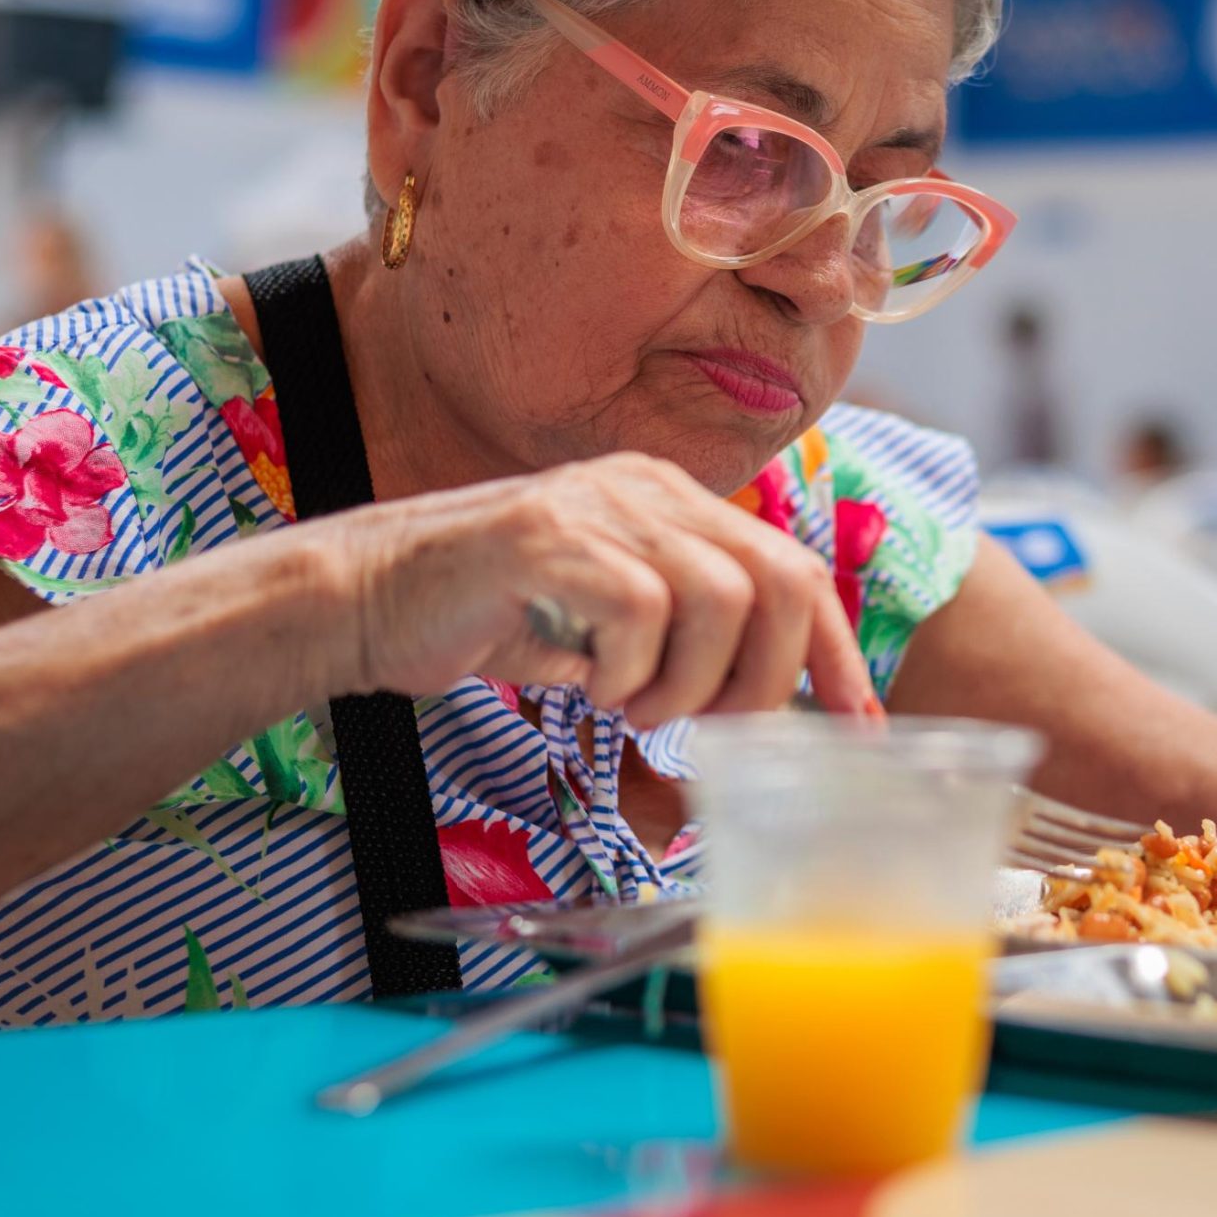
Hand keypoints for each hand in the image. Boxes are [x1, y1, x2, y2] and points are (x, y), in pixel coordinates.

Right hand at [330, 452, 877, 724]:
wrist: (361, 597)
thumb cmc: (483, 618)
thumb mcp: (606, 622)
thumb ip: (682, 638)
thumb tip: (766, 706)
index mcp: (672, 502)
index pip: (794, 567)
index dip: (834, 653)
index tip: (856, 724)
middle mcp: (647, 489)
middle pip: (780, 578)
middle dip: (766, 678)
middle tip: (709, 727)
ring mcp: (598, 506)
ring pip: (723, 598)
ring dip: (688, 682)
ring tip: (629, 705)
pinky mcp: (549, 539)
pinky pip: (641, 611)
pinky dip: (627, 671)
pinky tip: (584, 683)